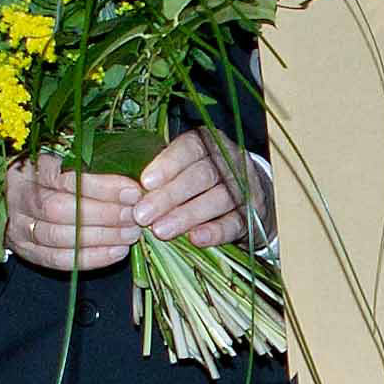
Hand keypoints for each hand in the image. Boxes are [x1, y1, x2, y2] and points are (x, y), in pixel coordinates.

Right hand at [2, 152, 136, 272]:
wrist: (16, 200)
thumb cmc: (52, 176)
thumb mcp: (64, 161)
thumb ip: (91, 168)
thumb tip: (133, 179)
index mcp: (32, 168)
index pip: (66, 178)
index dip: (102, 187)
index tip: (132, 192)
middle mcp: (21, 198)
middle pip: (61, 209)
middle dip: (104, 214)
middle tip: (134, 216)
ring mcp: (21, 227)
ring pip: (59, 236)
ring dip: (101, 237)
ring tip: (130, 234)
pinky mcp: (27, 252)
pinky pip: (59, 260)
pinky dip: (91, 258)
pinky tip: (117, 252)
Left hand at [130, 129, 251, 245]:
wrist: (253, 200)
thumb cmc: (205, 182)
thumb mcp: (187, 169)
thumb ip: (164, 174)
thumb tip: (130, 191)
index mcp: (209, 144)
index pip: (190, 148)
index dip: (168, 164)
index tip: (145, 182)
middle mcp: (230, 162)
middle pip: (200, 175)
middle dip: (169, 195)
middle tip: (142, 215)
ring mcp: (245, 189)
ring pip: (217, 199)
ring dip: (187, 215)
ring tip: (161, 230)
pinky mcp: (253, 217)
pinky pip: (234, 223)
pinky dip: (215, 231)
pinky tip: (196, 239)